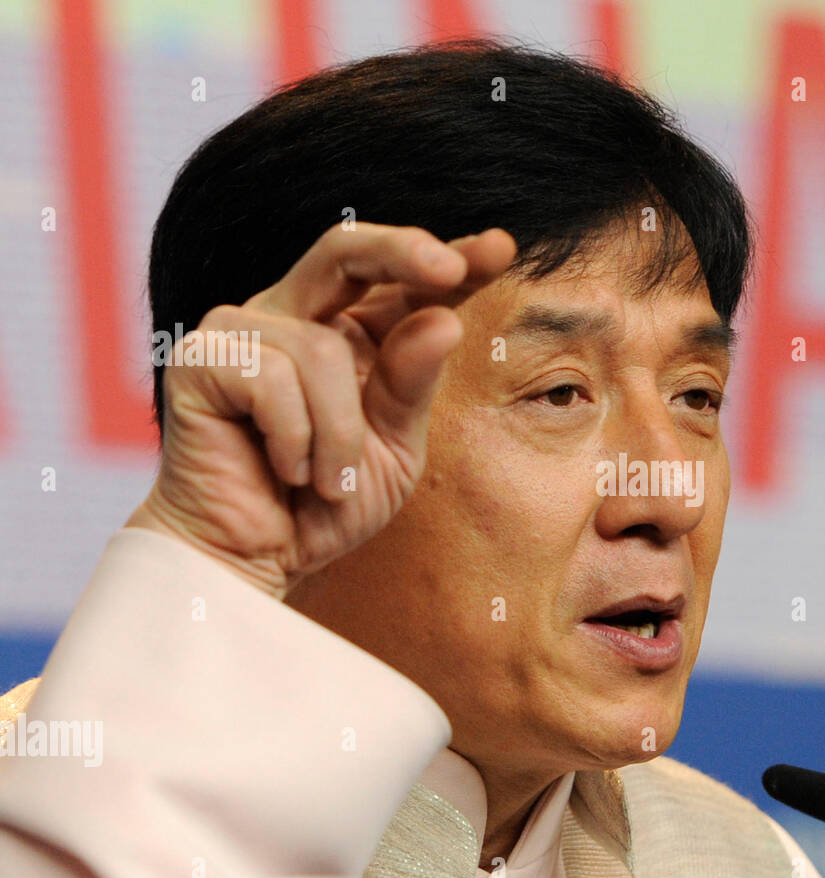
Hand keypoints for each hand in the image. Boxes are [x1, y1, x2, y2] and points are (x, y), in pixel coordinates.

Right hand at [126, 222, 516, 598]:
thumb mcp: (392, 446)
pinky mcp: (199, 360)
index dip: (451, 258)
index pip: (400, 281)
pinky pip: (272, 379)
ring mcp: (240, 332)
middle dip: (401, 252)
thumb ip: (413, 383)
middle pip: (344, 249)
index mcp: (345, 331)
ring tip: (326, 480)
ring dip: (339, 432)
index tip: (501, 248)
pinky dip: (294, 438)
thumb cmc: (322, 504)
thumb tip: (444, 317)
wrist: (255, 560)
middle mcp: (292, 317)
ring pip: (321, 348)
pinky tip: (284, 470)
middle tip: (449, 269)